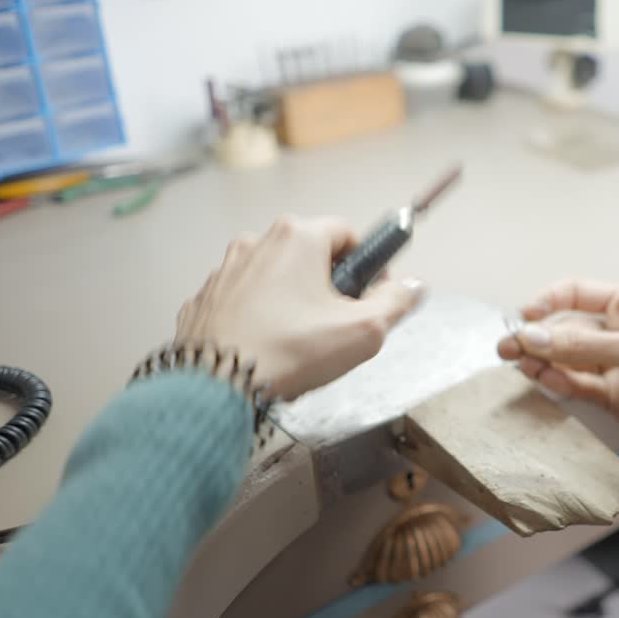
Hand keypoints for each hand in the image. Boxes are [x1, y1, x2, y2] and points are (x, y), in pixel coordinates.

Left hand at [177, 216, 423, 400]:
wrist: (216, 383)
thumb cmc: (289, 352)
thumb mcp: (364, 331)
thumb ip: (396, 303)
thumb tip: (412, 289)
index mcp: (298, 237)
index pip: (347, 234)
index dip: (368, 265)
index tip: (372, 295)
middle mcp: (257, 242)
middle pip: (309, 254)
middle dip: (329, 285)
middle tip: (339, 325)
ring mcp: (226, 270)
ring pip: (274, 277)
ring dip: (292, 300)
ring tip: (300, 342)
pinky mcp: (205, 298)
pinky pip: (244, 300)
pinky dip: (259, 317)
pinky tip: (267, 347)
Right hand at [497, 280, 618, 476]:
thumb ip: (585, 346)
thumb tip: (533, 337)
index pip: (576, 294)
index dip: (547, 302)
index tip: (525, 317)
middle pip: (566, 330)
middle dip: (537, 337)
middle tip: (506, 348)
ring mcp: (616, 368)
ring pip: (567, 360)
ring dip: (543, 362)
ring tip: (519, 366)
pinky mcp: (615, 400)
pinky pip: (579, 388)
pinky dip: (559, 384)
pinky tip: (544, 380)